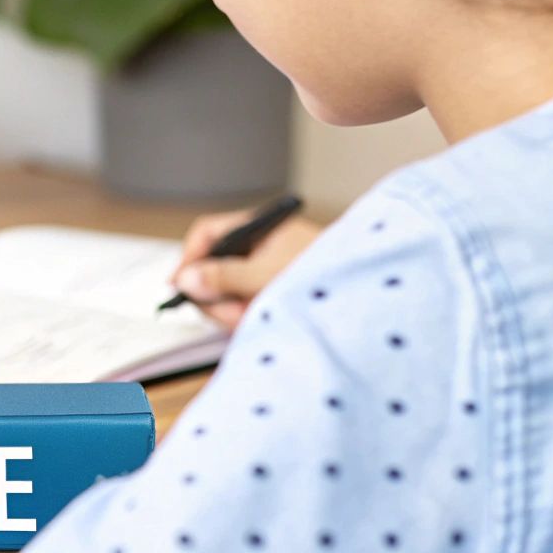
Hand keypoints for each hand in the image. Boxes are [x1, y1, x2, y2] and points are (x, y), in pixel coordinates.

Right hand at [170, 208, 322, 328]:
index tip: (181, 283)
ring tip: (258, 318)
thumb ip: (224, 276)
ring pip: (225, 295)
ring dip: (234, 312)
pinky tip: (264, 323)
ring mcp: (265, 275)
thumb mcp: (268, 274)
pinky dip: (249, 320)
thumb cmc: (329, 276)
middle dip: (216, 296)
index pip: (208, 233)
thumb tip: (187, 278)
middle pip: (211, 269)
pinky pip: (243, 310)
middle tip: (230, 312)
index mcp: (259, 230)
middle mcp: (260, 250)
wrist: (372, 300)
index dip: (190, 257)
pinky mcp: (271, 298)